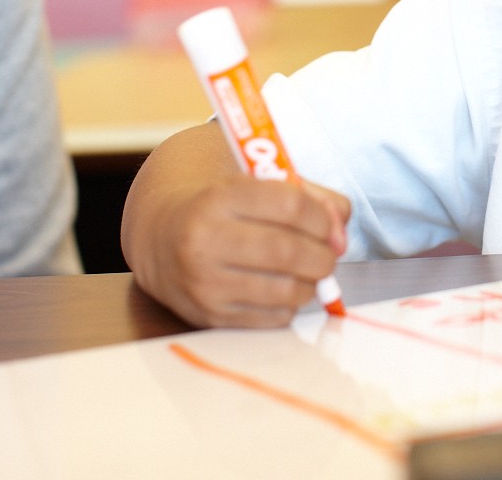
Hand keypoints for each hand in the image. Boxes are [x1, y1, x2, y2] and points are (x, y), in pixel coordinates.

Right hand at [142, 175, 350, 328]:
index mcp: (220, 196)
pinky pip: (273, 317)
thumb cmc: (222, 207)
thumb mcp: (258, 184)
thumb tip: (340, 237)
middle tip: (325, 255)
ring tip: (305, 272)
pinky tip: (279, 288)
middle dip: (323, 256)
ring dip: (310, 283)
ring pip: (286, 290)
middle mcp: (205, 238)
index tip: (326, 226)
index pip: (291, 205)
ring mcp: (204, 281)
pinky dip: (289, 304)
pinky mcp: (209, 314)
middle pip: (290, 251)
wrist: (160, 235)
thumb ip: (310, 198)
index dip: (321, 218)